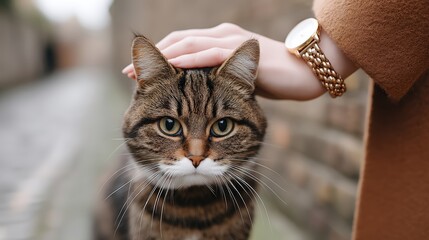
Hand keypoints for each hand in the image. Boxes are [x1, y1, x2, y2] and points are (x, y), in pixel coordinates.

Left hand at [122, 23, 356, 99]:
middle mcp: (221, 36)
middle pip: (178, 42)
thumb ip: (220, 82)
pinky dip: (188, 60)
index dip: (158, 59)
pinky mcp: (242, 53)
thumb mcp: (238, 81)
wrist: (305, 73)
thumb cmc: (273, 79)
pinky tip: (170, 69)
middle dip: (151, 58)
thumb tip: (203, 95)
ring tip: (139, 72)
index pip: (182, 46)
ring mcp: (231, 42)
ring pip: (188, 45)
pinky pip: (210, 54)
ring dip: (162, 58)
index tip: (136, 74)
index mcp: (219, 42)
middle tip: (128, 73)